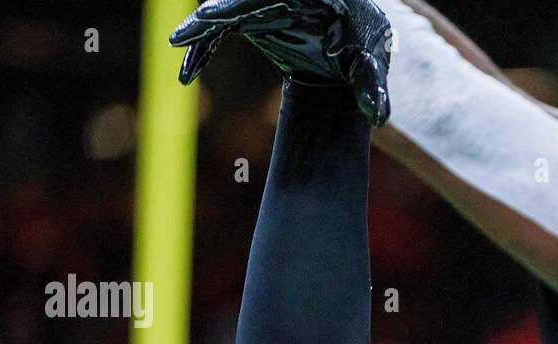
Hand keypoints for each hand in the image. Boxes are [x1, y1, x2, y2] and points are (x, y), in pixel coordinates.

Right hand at [169, 0, 392, 126]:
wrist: (347, 51)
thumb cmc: (361, 50)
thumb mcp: (370, 68)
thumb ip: (373, 90)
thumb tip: (378, 117)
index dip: (240, 5)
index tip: (214, 17)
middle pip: (240, 1)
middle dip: (212, 14)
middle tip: (183, 35)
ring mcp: (263, 6)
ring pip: (224, 13)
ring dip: (200, 33)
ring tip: (179, 51)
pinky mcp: (252, 21)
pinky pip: (221, 30)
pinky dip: (204, 48)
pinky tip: (188, 73)